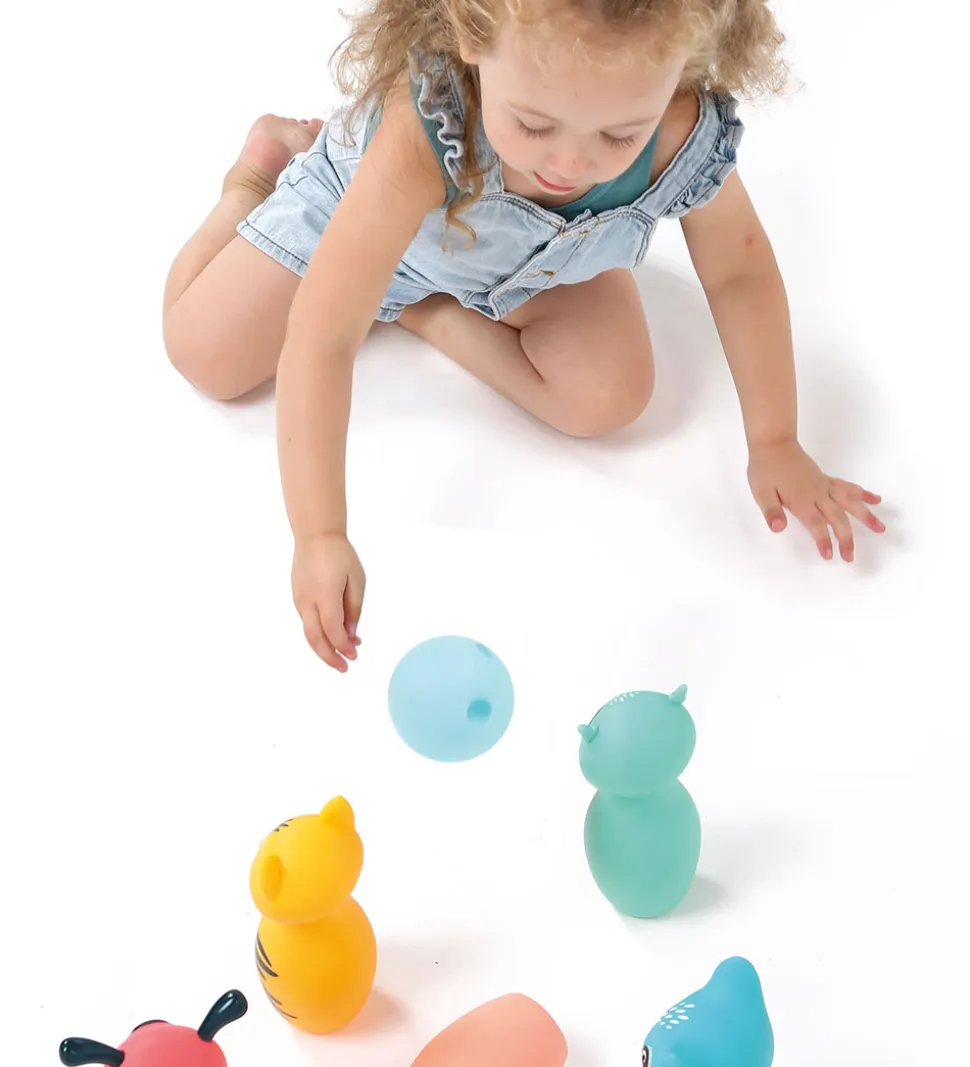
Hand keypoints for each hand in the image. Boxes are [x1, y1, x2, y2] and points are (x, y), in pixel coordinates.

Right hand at [291, 533, 364, 670]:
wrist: (315, 536)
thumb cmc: (339, 554)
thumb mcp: (356, 580)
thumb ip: (354, 608)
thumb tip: (351, 633)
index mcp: (325, 595)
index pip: (332, 630)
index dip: (343, 646)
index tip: (354, 655)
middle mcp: (308, 601)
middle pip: (314, 638)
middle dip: (329, 657)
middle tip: (344, 667)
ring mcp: (299, 600)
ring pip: (309, 632)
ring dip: (325, 645)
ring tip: (344, 651)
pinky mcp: (297, 597)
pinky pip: (307, 621)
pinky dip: (320, 632)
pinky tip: (335, 633)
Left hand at [747, 439, 884, 561]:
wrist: (773, 443)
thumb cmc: (765, 469)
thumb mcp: (761, 492)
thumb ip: (771, 511)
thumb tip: (778, 528)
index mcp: (801, 500)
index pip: (816, 524)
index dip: (824, 540)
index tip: (830, 556)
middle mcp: (817, 493)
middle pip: (837, 518)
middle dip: (845, 538)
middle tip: (851, 557)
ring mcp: (824, 485)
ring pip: (849, 502)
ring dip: (865, 516)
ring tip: (880, 528)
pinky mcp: (826, 479)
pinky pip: (847, 487)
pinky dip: (862, 493)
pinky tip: (876, 499)